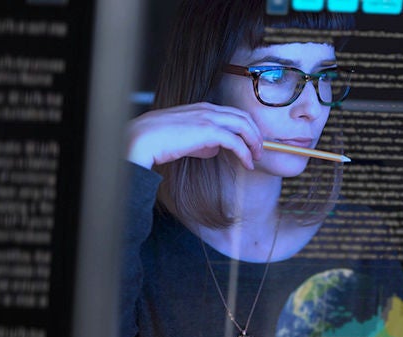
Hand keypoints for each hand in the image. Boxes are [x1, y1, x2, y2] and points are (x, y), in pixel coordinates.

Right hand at [126, 102, 262, 169]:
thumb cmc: (158, 140)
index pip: (233, 114)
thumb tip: (214, 149)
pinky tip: (247, 164)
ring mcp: (209, 118)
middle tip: (259, 151)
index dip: (246, 128)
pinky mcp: (208, 131)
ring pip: (244, 126)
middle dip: (256, 134)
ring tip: (256, 158)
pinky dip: (245, 153)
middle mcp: (208, 109)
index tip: (251, 143)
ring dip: (254, 143)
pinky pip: (236, 141)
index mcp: (203, 108)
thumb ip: (201, 141)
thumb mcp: (185, 138)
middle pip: (244, 117)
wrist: (143, 138)